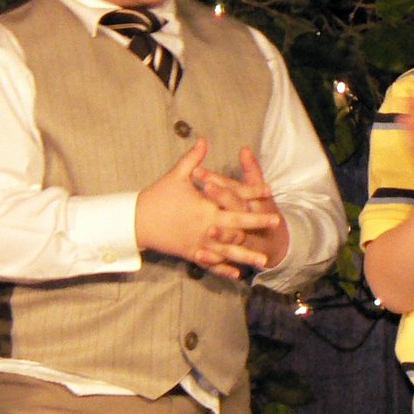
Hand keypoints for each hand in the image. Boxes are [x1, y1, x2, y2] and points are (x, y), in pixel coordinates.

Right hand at [136, 139, 278, 277]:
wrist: (136, 222)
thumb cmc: (158, 197)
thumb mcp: (176, 176)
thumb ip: (193, 158)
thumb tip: (203, 139)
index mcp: (205, 206)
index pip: (234, 198)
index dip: (252, 193)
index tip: (269, 192)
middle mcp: (206, 226)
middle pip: (237, 226)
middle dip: (257, 225)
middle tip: (277, 223)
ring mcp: (199, 242)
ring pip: (227, 251)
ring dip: (246, 255)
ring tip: (264, 260)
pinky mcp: (191, 253)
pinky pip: (210, 263)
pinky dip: (223, 268)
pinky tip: (236, 274)